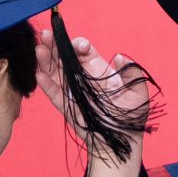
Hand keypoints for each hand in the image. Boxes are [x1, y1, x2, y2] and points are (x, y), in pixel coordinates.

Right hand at [32, 27, 150, 157]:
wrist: (120, 142)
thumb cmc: (130, 119)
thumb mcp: (138, 93)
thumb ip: (132, 73)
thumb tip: (120, 58)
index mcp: (98, 72)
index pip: (84, 53)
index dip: (79, 45)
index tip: (79, 45)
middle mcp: (83, 79)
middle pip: (66, 59)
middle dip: (56, 46)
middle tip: (46, 34)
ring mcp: (73, 93)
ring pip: (56, 73)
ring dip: (46, 60)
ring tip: (39, 48)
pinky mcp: (67, 107)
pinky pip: (54, 94)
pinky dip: (46, 85)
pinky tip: (38, 73)